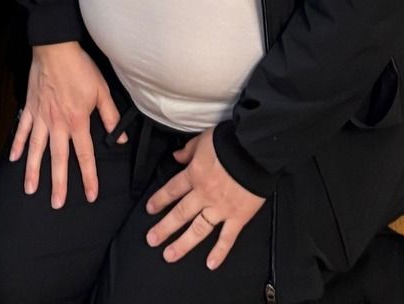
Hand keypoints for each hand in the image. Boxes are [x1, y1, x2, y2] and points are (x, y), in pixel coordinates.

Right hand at [9, 41, 125, 208]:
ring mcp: (41, 117)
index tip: (90, 195)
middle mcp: (58, 124)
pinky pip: (22, 129)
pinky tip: (14, 159)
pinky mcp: (30, 108)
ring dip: (33, 170)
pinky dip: (18, 144)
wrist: (55, 48)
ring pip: (36, 149)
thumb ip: (110, 116)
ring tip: (30, 189)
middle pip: (58, 159)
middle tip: (56, 204)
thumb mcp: (102, 90)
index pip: (85, 155)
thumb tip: (120, 138)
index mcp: (77, 121)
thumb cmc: (80, 68)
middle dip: (58, 183)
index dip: (89, 177)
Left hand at [144, 127, 263, 266]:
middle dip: (164, 228)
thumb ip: (189, 150)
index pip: (172, 190)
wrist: (254, 151)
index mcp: (194, 174)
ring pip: (198, 229)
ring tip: (169, 255)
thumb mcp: (203, 139)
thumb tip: (176, 156)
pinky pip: (227, 237)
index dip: (159, 200)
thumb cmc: (229, 143)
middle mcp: (203, 194)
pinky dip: (219, 252)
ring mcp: (220, 208)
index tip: (150, 210)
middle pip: (180, 213)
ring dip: (183, 244)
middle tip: (151, 240)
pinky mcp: (238, 217)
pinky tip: (210, 264)